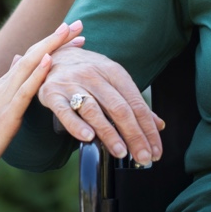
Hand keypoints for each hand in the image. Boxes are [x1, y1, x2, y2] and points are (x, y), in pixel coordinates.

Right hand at [0, 22, 80, 189]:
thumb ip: (7, 90)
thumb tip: (17, 63)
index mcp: (2, 88)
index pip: (30, 59)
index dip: (51, 44)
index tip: (71, 34)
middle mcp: (2, 87)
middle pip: (32, 55)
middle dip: (55, 38)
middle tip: (78, 23)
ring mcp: (2, 99)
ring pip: (28, 66)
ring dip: (49, 46)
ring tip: (67, 31)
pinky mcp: (5, 116)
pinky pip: (23, 91)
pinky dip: (37, 74)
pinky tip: (49, 60)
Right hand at [38, 46, 163, 164]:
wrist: (54, 54)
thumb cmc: (88, 72)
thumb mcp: (113, 80)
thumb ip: (134, 103)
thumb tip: (158, 125)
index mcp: (113, 72)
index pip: (136, 104)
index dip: (148, 129)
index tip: (155, 150)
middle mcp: (94, 75)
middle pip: (118, 108)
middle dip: (134, 136)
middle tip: (142, 157)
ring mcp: (72, 83)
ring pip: (94, 111)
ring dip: (109, 134)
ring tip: (121, 152)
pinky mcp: (52, 93)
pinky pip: (65, 111)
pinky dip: (76, 125)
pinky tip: (88, 138)